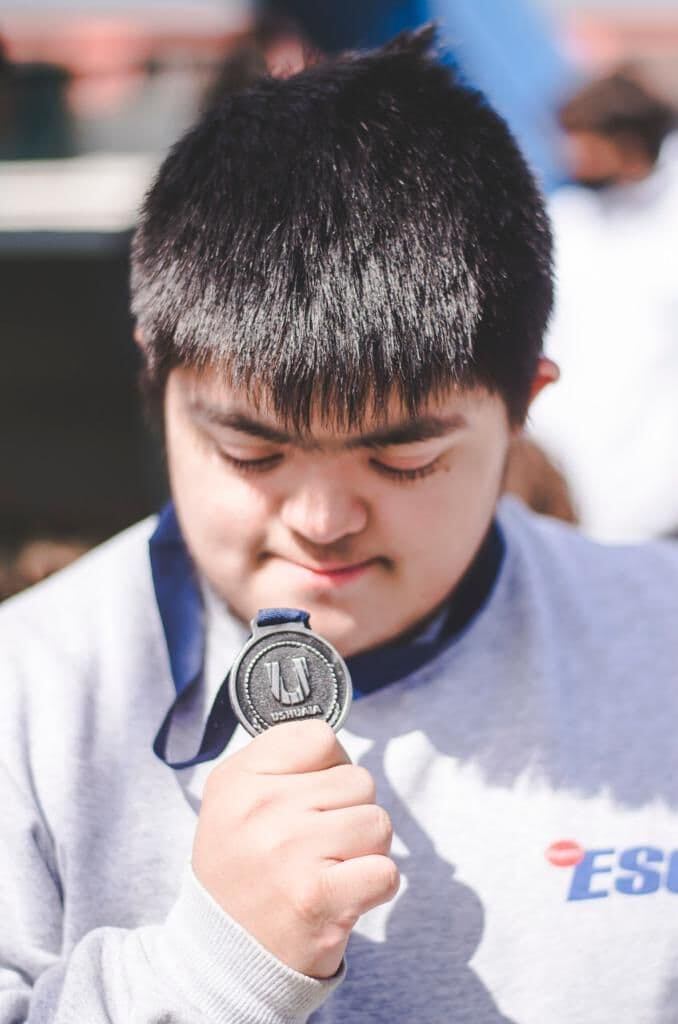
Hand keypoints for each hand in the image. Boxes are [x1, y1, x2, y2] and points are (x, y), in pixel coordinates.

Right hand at [192, 720, 398, 977]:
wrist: (223, 956)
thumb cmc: (241, 870)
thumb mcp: (234, 800)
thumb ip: (281, 761)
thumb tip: (336, 744)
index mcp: (239, 779)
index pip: (320, 737)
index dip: (329, 766)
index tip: (309, 796)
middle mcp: (262, 810)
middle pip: (358, 779)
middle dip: (348, 812)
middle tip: (315, 845)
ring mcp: (291, 852)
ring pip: (377, 822)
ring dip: (363, 850)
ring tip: (327, 869)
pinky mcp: (320, 897)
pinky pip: (386, 870)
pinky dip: (374, 886)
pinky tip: (341, 895)